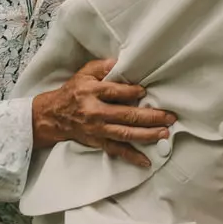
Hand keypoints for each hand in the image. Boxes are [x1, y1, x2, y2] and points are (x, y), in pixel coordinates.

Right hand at [33, 58, 176, 166]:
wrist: (52, 116)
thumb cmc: (72, 92)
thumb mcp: (83, 74)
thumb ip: (102, 67)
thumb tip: (120, 62)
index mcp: (91, 92)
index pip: (115, 92)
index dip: (132, 92)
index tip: (145, 92)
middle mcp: (95, 112)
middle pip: (126, 115)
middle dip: (151, 117)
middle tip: (170, 117)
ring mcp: (97, 130)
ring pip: (125, 134)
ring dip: (147, 134)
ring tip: (165, 133)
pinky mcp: (98, 142)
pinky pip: (117, 150)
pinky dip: (132, 157)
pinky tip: (146, 161)